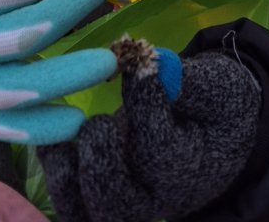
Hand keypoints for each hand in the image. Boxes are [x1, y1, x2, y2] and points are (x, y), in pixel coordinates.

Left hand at [38, 37, 260, 221]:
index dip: (146, 106)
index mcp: (189, 168)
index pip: (160, 151)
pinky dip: (56, 171)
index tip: (142, 63)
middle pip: (117, 205)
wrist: (219, 129)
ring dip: (66, 177)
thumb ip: (186, 80)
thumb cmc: (217, 103)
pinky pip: (71, 198)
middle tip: (100, 122)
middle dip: (100, 165)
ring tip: (56, 140)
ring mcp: (123, 196)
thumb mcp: (216, 86)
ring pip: (84, 213)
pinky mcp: (99, 187)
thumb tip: (150, 64)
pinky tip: (49, 136)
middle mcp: (153, 195)